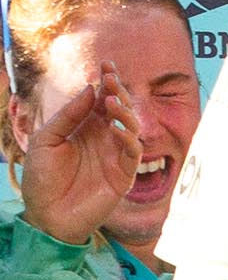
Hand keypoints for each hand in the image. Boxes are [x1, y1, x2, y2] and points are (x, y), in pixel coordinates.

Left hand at [19, 65, 142, 245]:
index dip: (106, 82)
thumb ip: (67, 115)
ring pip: (130, 127)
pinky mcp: (123, 174)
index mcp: (84, 128)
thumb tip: (90, 90)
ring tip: (111, 101)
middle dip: (117, 91)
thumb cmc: (42, 179)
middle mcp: (103, 138)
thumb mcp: (45, 140)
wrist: (47, 215)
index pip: (100, 100)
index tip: (106, 64)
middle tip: (111, 77)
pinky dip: (128, 138)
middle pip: (118, 109)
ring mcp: (114, 156)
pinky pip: (133, 152)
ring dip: (124, 111)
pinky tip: (116, 128)